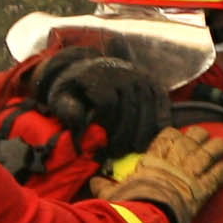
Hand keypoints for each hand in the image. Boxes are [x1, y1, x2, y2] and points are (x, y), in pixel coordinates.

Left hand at [28, 47, 170, 156]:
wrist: (90, 69)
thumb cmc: (74, 90)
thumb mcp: (60, 97)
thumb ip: (66, 108)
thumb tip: (81, 121)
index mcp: (98, 74)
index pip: (108, 101)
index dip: (105, 125)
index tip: (99, 141)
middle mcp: (123, 72)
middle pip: (130, 106)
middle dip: (125, 134)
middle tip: (117, 153)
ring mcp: (140, 76)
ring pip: (148, 106)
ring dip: (143, 131)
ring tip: (135, 149)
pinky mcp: (153, 82)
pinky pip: (162, 101)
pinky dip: (161, 118)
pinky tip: (156, 134)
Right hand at [97, 125, 222, 222]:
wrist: (147, 218)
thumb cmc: (129, 204)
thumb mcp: (113, 194)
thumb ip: (105, 187)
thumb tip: (93, 182)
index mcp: (153, 159)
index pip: (167, 136)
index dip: (175, 134)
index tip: (178, 136)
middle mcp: (174, 161)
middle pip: (191, 139)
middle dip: (199, 135)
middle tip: (204, 135)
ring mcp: (190, 174)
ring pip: (208, 152)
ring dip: (217, 148)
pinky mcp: (202, 190)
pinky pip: (217, 176)